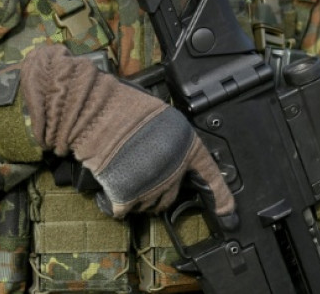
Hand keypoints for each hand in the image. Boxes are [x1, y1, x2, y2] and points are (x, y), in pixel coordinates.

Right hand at [20, 45, 233, 218]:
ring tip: (122, 172)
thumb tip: (175, 160)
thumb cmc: (121, 107)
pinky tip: (109, 186)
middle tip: (140, 172)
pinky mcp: (128, 195)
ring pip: (149, 205)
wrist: (91, 109)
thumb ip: (173, 143)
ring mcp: (152, 183)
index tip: (227, 212)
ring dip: (137, 195)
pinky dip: (116, 202)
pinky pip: (124, 208)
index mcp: (186, 144)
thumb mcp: (161, 118)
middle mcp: (174, 167)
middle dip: (157, 189)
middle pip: (172, 195)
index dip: (221, 196)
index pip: (209, 174)